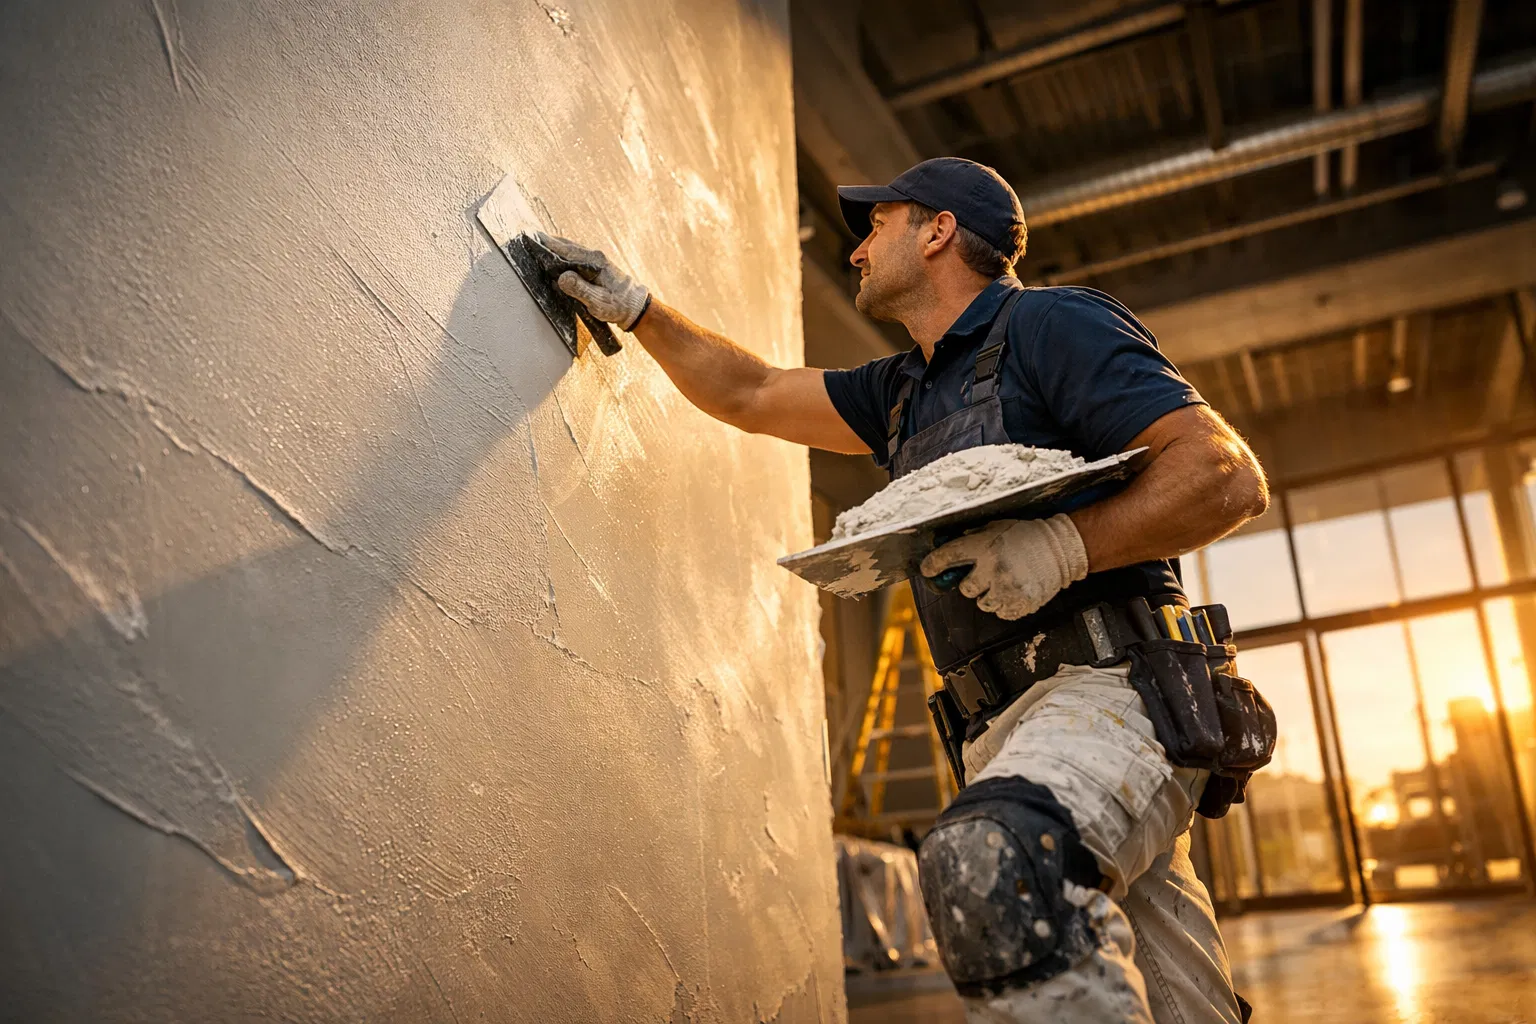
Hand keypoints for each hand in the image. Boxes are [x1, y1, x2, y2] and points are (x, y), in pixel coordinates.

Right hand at [533, 232, 650, 329]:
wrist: (635, 307)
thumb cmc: (618, 306)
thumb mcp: (597, 302)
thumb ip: (579, 289)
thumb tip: (561, 277)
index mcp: (593, 262)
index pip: (565, 250)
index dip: (547, 244)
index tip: (531, 237)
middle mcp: (594, 256)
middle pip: (565, 245)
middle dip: (548, 242)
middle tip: (528, 238)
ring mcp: (595, 260)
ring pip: (570, 249)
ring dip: (555, 247)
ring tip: (537, 244)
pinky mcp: (595, 266)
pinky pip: (574, 256)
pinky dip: (562, 254)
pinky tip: (554, 257)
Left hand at [920, 515, 1088, 620]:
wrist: (1061, 549)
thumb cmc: (1027, 536)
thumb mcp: (997, 527)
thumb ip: (973, 537)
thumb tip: (946, 543)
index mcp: (985, 547)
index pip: (949, 557)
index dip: (933, 564)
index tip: (926, 570)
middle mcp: (993, 569)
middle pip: (965, 589)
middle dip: (972, 584)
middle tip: (985, 575)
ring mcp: (1007, 589)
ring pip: (983, 604)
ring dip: (989, 596)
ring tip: (1004, 582)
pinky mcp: (1020, 604)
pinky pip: (1000, 613)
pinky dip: (1004, 605)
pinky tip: (1014, 590)